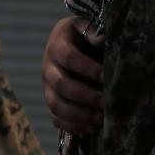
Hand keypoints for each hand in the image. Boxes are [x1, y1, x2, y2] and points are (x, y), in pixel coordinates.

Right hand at [42, 16, 104, 133]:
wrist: (71, 42)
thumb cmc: (84, 34)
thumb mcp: (86, 26)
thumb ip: (94, 30)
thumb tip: (103, 39)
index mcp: (57, 45)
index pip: (70, 58)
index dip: (87, 68)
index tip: (106, 76)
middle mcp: (48, 67)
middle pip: (61, 85)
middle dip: (85, 96)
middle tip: (107, 103)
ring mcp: (47, 87)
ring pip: (56, 105)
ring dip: (79, 115)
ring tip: (100, 120)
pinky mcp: (51, 101)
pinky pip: (55, 118)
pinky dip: (71, 126)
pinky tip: (90, 128)